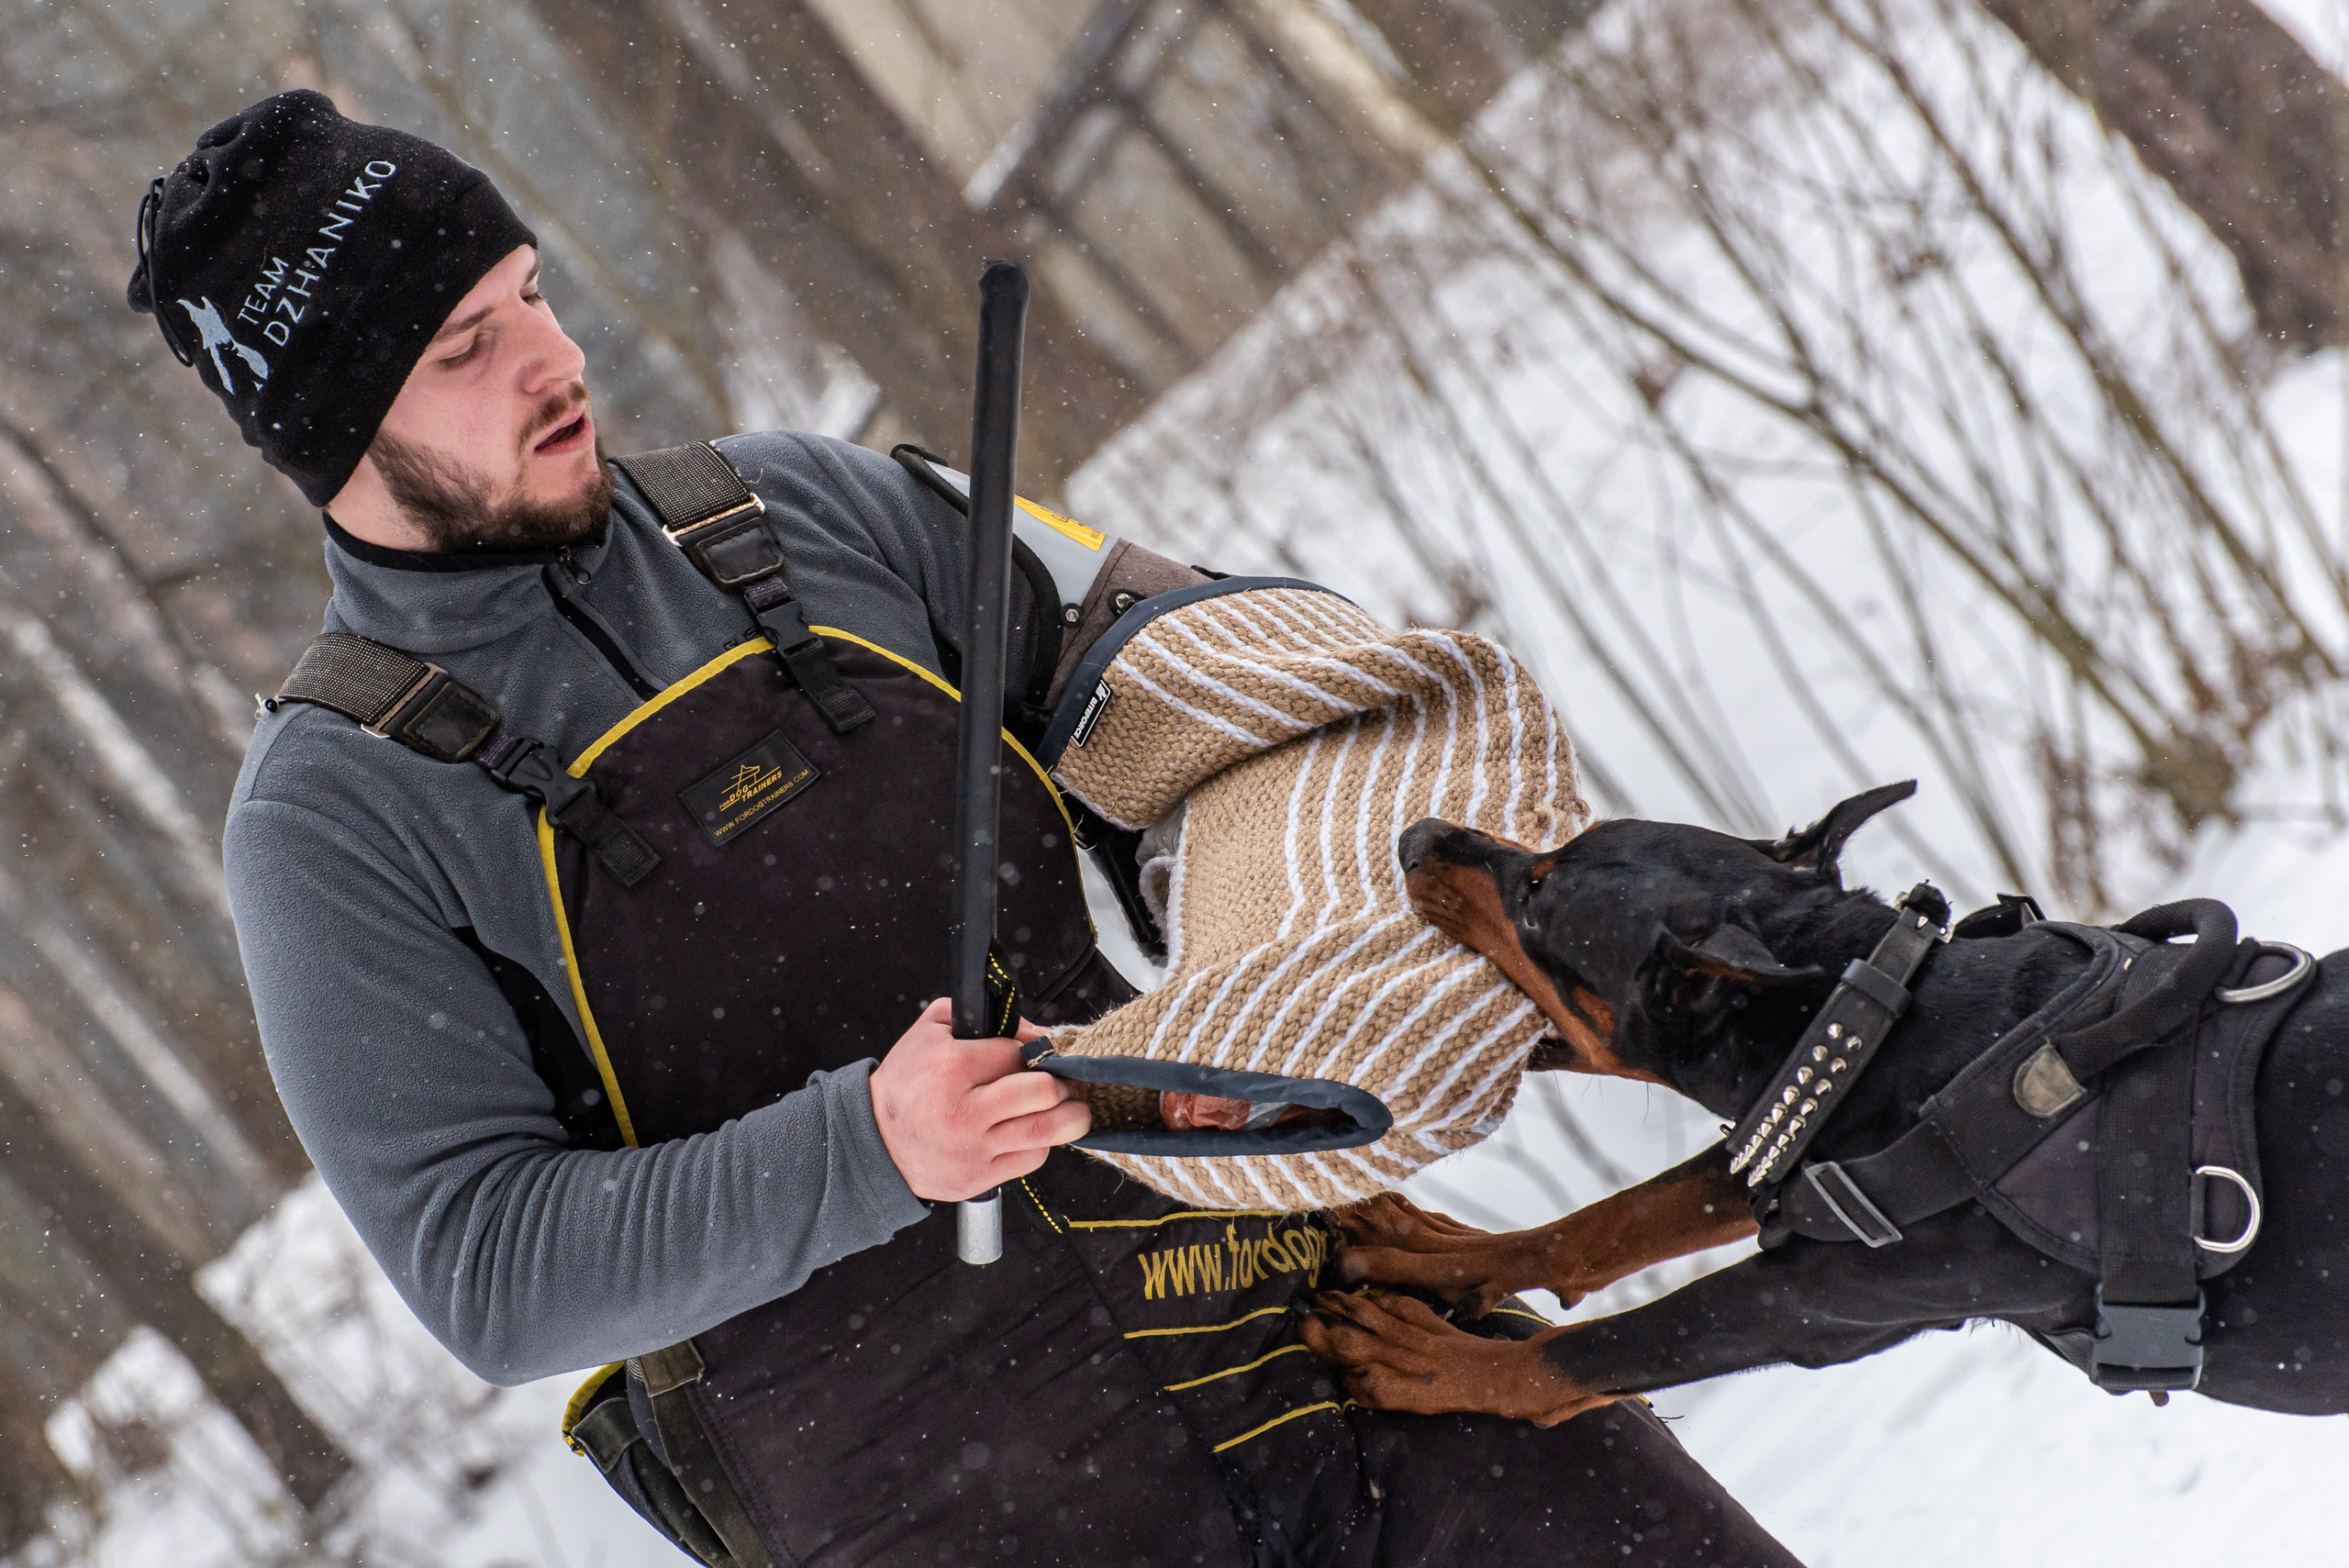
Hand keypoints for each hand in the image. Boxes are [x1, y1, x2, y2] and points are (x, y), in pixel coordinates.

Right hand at [869, 997, 1090, 1201]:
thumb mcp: (931, 1030)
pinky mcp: (978, 1178)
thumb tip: (1035, 1033)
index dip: (1036, 1049)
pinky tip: (1033, 1130)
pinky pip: (1031, 1160)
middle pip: (1042, 1094)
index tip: (1039, 1053)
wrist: (873, 1140)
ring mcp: (973, 1151)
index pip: (1018, 1054)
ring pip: (1046, 1132)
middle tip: (1064, 1080)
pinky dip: (1041, 1143)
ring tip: (1069, 1106)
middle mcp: (964, 1114)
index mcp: (951, 1069)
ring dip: (1068, 1117)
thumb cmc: (906, 1083)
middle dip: (1062, 1083)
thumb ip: (983, 1017)